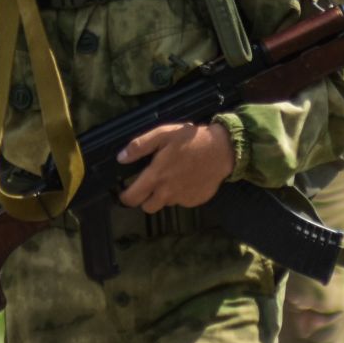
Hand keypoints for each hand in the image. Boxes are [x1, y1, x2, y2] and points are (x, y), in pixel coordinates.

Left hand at [117, 121, 236, 211]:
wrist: (222, 149)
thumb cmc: (191, 139)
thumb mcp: (163, 134)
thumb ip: (140, 146)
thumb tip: (121, 158)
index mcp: (156, 177)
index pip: (132, 198)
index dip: (125, 196)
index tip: (126, 191)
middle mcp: (167, 193)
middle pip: (148, 207)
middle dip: (145, 198)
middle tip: (151, 183)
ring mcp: (183, 199)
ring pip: (165, 203)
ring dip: (164, 194)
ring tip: (173, 176)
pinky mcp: (195, 201)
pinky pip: (182, 201)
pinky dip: (181, 193)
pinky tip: (188, 178)